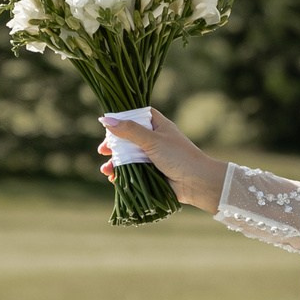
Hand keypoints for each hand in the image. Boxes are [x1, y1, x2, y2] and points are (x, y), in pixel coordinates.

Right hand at [98, 107, 225, 212]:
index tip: (106, 125)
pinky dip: (123, 174)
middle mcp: (155, 139)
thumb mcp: (152, 140)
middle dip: (114, 145)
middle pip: (128, 138)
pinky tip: (114, 179)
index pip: (136, 116)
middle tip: (102, 150)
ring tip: (106, 170)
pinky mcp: (152, 173)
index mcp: (158, 126)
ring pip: (129, 156)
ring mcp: (153, 157)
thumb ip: (129, 131)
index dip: (121, 119)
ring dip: (116, 162)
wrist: (197, 183)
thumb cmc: (178, 156)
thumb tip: (105, 120)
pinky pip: (133, 171)